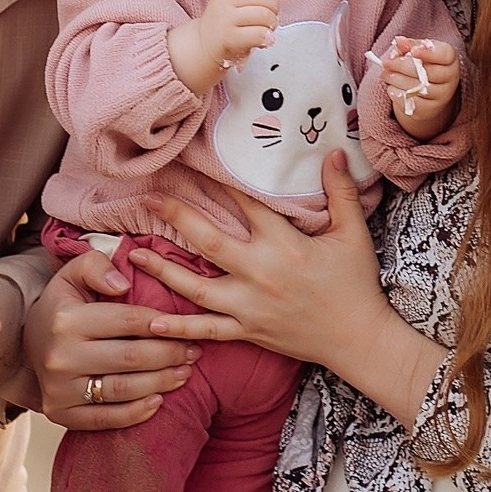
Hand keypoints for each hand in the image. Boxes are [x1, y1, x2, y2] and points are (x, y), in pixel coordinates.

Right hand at [22, 250, 200, 429]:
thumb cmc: (62, 305)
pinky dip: (136, 413)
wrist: (25, 342)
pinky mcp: (60, 414)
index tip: (183, 325)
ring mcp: (59, 389)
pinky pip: (106, 419)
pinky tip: (158, 401)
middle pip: (130, 358)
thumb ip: (96, 265)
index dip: (160, 323)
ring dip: (161, 383)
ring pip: (123, 390)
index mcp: (65, 319)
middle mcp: (60, 356)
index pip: (126, 321)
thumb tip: (122, 283)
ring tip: (184, 373)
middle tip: (193, 351)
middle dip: (169, 354)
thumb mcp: (72, 274)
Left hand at [131, 154, 449, 426]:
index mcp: (284, 245)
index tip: (195, 165)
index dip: (220, 183)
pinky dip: (178, 327)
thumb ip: (341, 192)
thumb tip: (335, 152)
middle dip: (177, 217)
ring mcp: (249, 305)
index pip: (246, 205)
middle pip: (209, 240)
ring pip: (196, 287)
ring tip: (132, 254)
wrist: (358, 339)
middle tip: (149, 199)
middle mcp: (260, 273)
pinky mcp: (247, 330)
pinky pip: (206, 330)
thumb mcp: (353, 233)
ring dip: (162, 270)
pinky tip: (150, 322)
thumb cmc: (356, 283)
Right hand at [169, 0, 289, 91]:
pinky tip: (264, 40)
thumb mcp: (235, 1)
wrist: (204, 45)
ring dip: (272, 23)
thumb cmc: (227, 22)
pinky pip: (258, 34)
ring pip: (263, 14)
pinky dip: (267, 37)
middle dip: (275, 8)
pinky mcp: (228, 38)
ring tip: (267, 30)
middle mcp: (224, 1)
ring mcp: (225, 19)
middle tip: (271, 19)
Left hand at [379, 36, 460, 138]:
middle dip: (403, 66)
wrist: (427, 93)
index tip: (413, 50)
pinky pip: (412, 103)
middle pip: (427, 72)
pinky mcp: (430, 110)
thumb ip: (410, 45)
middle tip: (386, 62)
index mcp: (449, 59)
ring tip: (385, 74)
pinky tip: (391, 88)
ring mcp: (442, 96)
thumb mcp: (418, 51)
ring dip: (397, 80)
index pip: (444, 54)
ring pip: (418, 88)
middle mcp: (450, 79)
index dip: (429, 52)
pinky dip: (398, 95)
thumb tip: (399, 41)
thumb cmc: (422, 66)